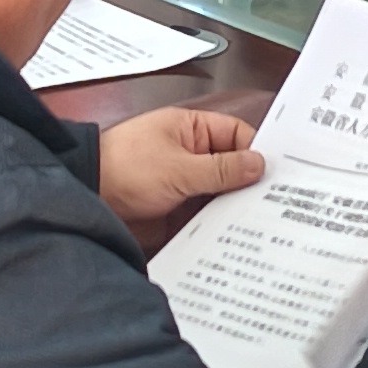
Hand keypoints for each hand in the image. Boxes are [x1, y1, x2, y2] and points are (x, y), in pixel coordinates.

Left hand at [96, 101, 265, 221]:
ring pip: (221, 193)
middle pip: (232, 166)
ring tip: (266, 225)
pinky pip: (206, 215)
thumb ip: (221, 169)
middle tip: (280, 204)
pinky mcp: (177, 209)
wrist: (87, 199)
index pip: (237, 135)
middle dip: (251, 184)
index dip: (257, 152)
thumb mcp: (179, 168)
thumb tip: (259, 164)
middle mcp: (191, 154)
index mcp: (191, 130)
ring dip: (236, 207)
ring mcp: (185, 182)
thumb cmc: (124, 169)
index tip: (280, 173)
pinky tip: (237, 237)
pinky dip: (219, 224)